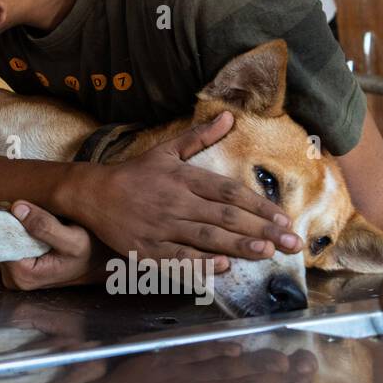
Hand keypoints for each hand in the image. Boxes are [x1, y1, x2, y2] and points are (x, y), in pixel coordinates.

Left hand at [0, 201, 108, 290]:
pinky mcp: (15, 266)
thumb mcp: (74, 240)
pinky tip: (31, 227)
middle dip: (10, 224)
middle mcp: (14, 279)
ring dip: (14, 226)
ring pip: (2, 241)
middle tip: (29, 213)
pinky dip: (15, 231)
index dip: (7, 223)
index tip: (17, 209)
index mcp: (23, 276)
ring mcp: (13, 274)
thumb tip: (17, 208)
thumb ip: (45, 226)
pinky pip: (7, 243)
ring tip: (34, 221)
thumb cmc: (89, 253)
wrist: (98, 261)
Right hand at [67, 111, 298, 271]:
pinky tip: (223, 266)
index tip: (284, 217)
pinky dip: (201, 263)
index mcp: (183, 177)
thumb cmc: (133, 173)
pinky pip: (178, 258)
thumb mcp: (166, 150)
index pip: (229, 191)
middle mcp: (176, 201)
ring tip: (268, 253)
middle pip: (225, 217)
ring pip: (206, 238)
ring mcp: (161, 227)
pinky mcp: (147, 248)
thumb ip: (199, 136)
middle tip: (291, 242)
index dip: (259, 205)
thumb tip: (229, 116)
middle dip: (261, 230)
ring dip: (239, 246)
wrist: (92, 193)